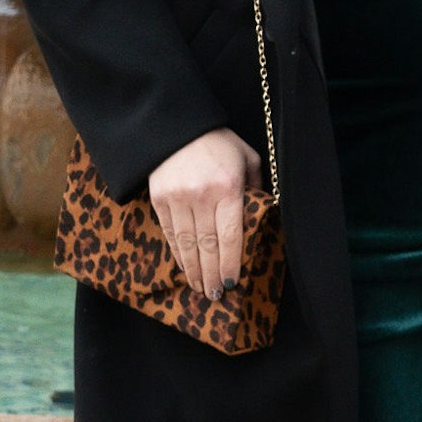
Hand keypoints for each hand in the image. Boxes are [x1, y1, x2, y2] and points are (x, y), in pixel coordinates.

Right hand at [149, 128, 262, 297]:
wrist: (178, 126)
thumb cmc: (219, 142)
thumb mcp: (247, 157)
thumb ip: (255, 187)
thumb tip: (261, 215)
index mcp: (228, 187)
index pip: (230, 235)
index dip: (230, 263)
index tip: (232, 283)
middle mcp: (202, 196)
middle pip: (208, 246)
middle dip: (212, 274)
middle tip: (216, 295)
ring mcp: (178, 198)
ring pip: (187, 244)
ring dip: (194, 270)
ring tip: (200, 289)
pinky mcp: (160, 199)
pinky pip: (170, 234)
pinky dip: (178, 254)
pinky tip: (185, 268)